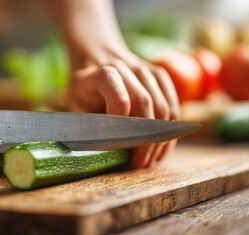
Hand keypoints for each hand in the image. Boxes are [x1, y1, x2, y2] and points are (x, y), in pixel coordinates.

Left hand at [48, 0, 179, 167]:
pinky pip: (172, 105)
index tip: (117, 146)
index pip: (120, 99)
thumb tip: (107, 155)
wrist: (96, 58)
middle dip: (144, 140)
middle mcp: (126, 68)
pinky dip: (169, 131)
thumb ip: (90, 124)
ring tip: (149, 160)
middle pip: (145, 105)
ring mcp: (146, 70)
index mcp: (101, 74)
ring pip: (163, 107)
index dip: (120, 124)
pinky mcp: (161, 76)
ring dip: (159, 139)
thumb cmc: (84, 89)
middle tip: (138, 164)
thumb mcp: (76, 104)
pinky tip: (161, 148)